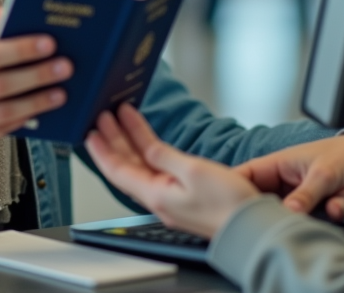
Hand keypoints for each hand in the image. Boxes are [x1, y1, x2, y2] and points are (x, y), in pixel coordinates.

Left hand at [85, 104, 258, 238]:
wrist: (253, 227)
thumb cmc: (229, 205)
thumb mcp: (194, 171)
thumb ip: (164, 156)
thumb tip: (145, 147)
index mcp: (155, 195)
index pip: (117, 171)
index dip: (102, 151)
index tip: (91, 132)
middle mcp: (159, 198)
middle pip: (127, 165)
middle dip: (114, 139)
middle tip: (103, 116)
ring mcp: (171, 197)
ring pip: (142, 165)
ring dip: (130, 142)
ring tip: (120, 119)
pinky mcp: (184, 194)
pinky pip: (158, 169)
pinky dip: (150, 151)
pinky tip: (148, 140)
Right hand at [234, 135, 343, 219]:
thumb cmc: (341, 156)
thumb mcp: (322, 173)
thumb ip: (306, 193)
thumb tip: (289, 211)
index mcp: (275, 166)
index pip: (244, 176)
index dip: (231, 189)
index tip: (229, 208)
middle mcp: (282, 185)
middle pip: (260, 202)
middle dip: (267, 214)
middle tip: (274, 221)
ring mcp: (297, 200)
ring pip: (285, 217)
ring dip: (300, 219)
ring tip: (317, 208)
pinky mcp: (314, 212)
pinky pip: (312, 223)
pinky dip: (328, 216)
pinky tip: (340, 205)